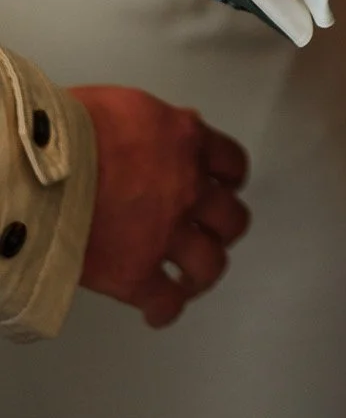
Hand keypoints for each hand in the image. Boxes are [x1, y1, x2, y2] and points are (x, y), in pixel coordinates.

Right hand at [70, 87, 248, 328]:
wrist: (41, 169)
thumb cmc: (71, 128)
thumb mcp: (128, 106)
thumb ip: (156, 127)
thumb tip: (159, 137)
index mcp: (187, 141)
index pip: (232, 163)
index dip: (230, 180)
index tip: (225, 188)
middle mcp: (188, 188)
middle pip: (230, 219)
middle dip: (222, 229)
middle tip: (208, 235)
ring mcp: (166, 234)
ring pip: (210, 264)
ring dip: (203, 273)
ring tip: (191, 279)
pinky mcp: (136, 273)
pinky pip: (165, 301)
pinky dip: (166, 309)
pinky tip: (159, 311)